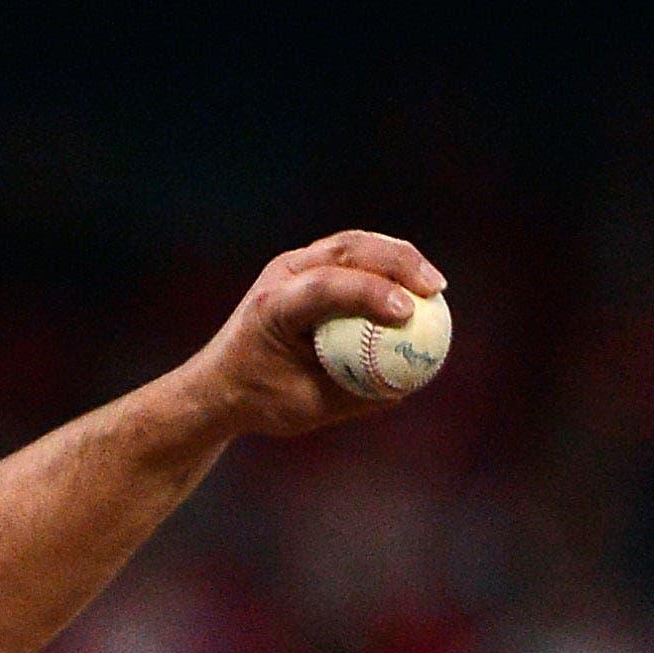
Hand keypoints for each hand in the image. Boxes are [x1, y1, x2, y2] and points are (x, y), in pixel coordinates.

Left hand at [181, 231, 446, 439]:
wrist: (218, 384)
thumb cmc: (259, 400)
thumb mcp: (305, 408)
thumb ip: (353, 395)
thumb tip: (407, 386)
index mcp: (271, 307)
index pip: (324, 287)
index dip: (369, 293)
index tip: (408, 313)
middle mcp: (280, 276)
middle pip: (346, 250)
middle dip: (397, 263)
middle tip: (435, 289)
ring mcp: (293, 266)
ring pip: (352, 244)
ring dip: (397, 257)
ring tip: (434, 285)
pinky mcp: (306, 267)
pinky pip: (353, 256)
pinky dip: (386, 265)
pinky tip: (416, 286)